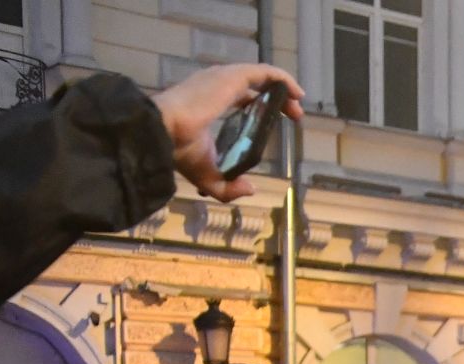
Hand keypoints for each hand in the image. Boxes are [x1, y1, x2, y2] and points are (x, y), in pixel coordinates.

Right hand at [150, 63, 304, 200]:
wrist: (165, 132)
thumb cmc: (180, 150)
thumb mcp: (207, 177)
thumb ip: (227, 187)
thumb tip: (250, 190)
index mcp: (207, 104)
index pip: (238, 99)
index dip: (260, 107)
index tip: (276, 121)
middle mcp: (215, 87)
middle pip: (253, 87)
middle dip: (275, 99)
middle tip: (294, 116)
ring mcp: (223, 79)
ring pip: (261, 77)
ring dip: (282, 89)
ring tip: (298, 107)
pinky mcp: (232, 76)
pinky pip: (265, 72)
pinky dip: (283, 79)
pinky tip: (297, 94)